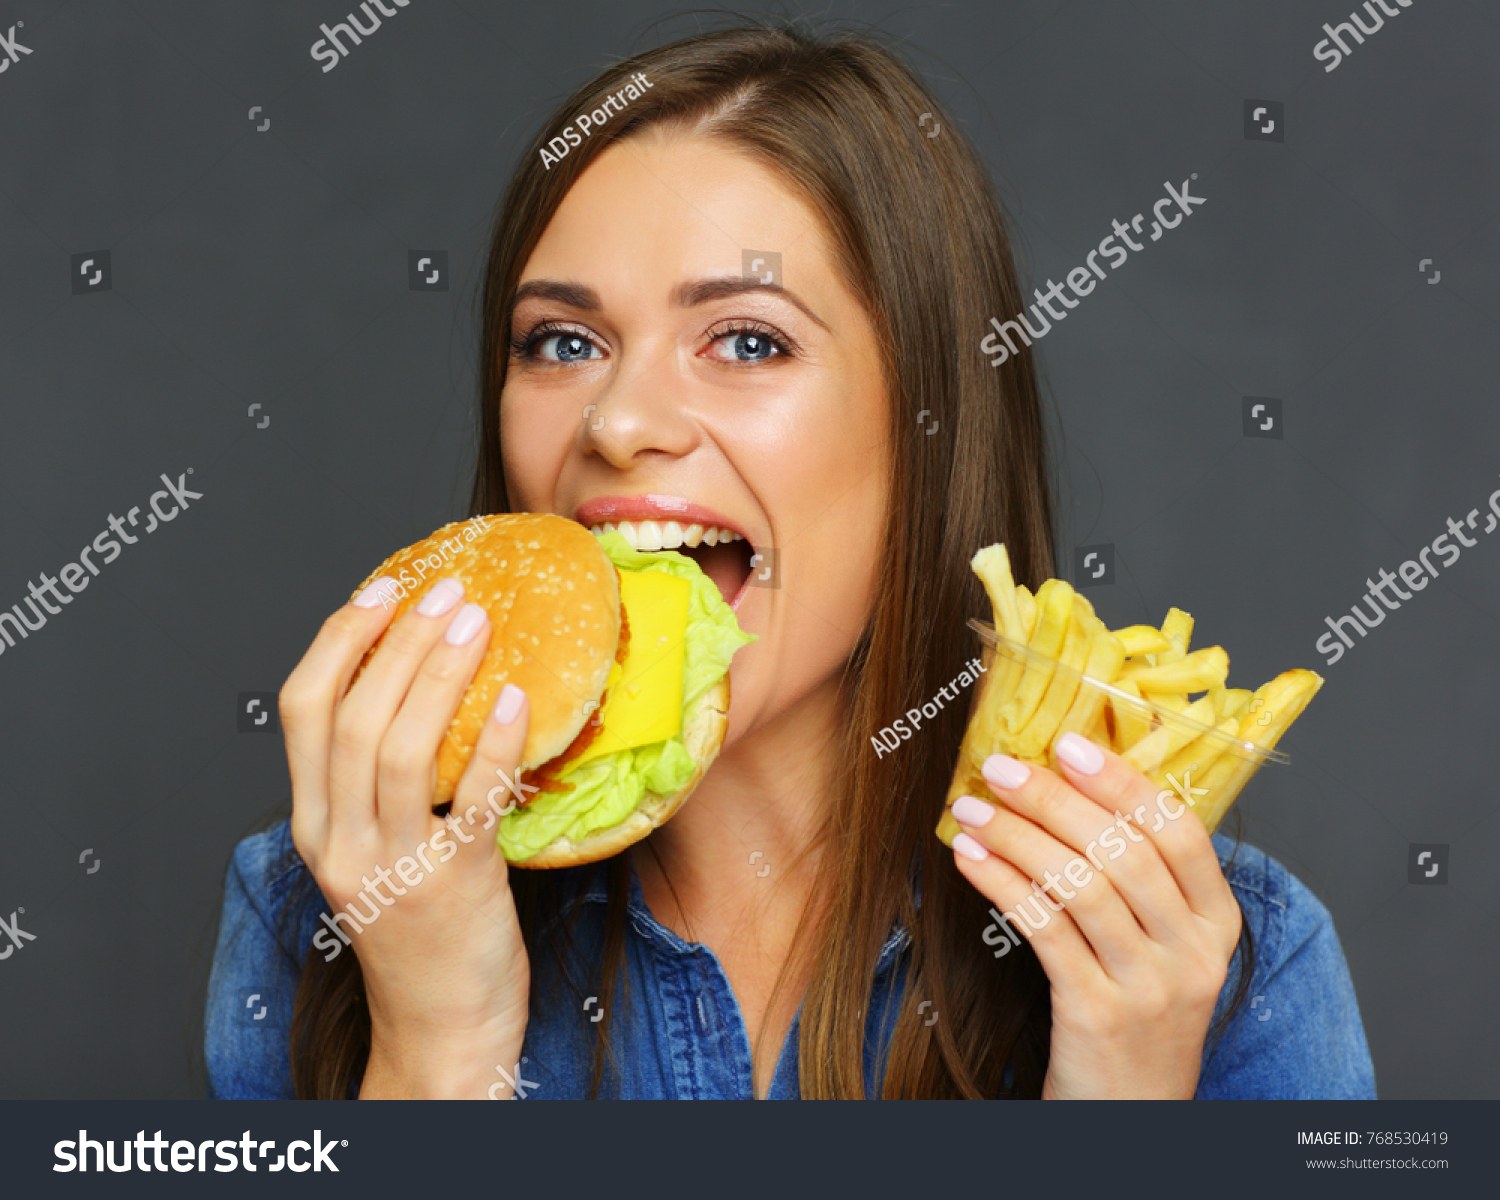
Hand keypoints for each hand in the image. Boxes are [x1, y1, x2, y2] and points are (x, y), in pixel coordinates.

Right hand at [280, 576, 532, 1097]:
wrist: (442, 1031)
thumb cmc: (420, 935)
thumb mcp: (374, 856)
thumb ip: (378, 790)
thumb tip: (427, 690)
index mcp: (314, 826)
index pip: (301, 712)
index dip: (337, 640)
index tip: (380, 591)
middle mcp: (340, 843)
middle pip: (350, 717)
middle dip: (396, 642)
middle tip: (444, 592)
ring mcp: (393, 867)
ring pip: (397, 748)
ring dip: (438, 674)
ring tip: (476, 623)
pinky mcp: (454, 887)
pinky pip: (469, 800)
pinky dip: (491, 743)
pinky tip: (515, 700)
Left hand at [949, 731, 1240, 1098]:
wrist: (1130, 1113)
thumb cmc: (1136, 1012)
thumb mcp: (1161, 946)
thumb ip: (1136, 878)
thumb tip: (1069, 784)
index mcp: (1217, 922)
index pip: (1179, 832)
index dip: (1122, 781)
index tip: (1068, 743)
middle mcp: (1193, 952)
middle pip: (1122, 851)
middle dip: (1054, 799)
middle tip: (1000, 767)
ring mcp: (1149, 986)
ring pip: (1080, 885)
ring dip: (1017, 836)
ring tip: (969, 809)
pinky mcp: (1098, 1014)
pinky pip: (1044, 930)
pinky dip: (1003, 884)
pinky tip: (969, 859)